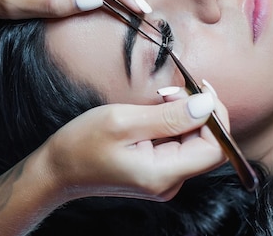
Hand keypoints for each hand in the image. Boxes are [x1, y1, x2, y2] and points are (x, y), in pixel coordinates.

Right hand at [41, 82, 227, 202]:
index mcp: (163, 174)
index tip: (199, 89)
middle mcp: (168, 183)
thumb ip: (169, 115)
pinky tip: (151, 115)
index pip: (215, 149)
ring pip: (192, 143)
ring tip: (155, 101)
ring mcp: (162, 180)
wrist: (57, 170)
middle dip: (196, 112)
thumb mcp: (123, 121)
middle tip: (167, 92)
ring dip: (182, 116)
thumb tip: (207, 105)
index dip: (215, 116)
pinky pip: (177, 146)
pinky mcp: (156, 172)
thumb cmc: (81, 145)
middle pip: (207, 145)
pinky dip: (171, 125)